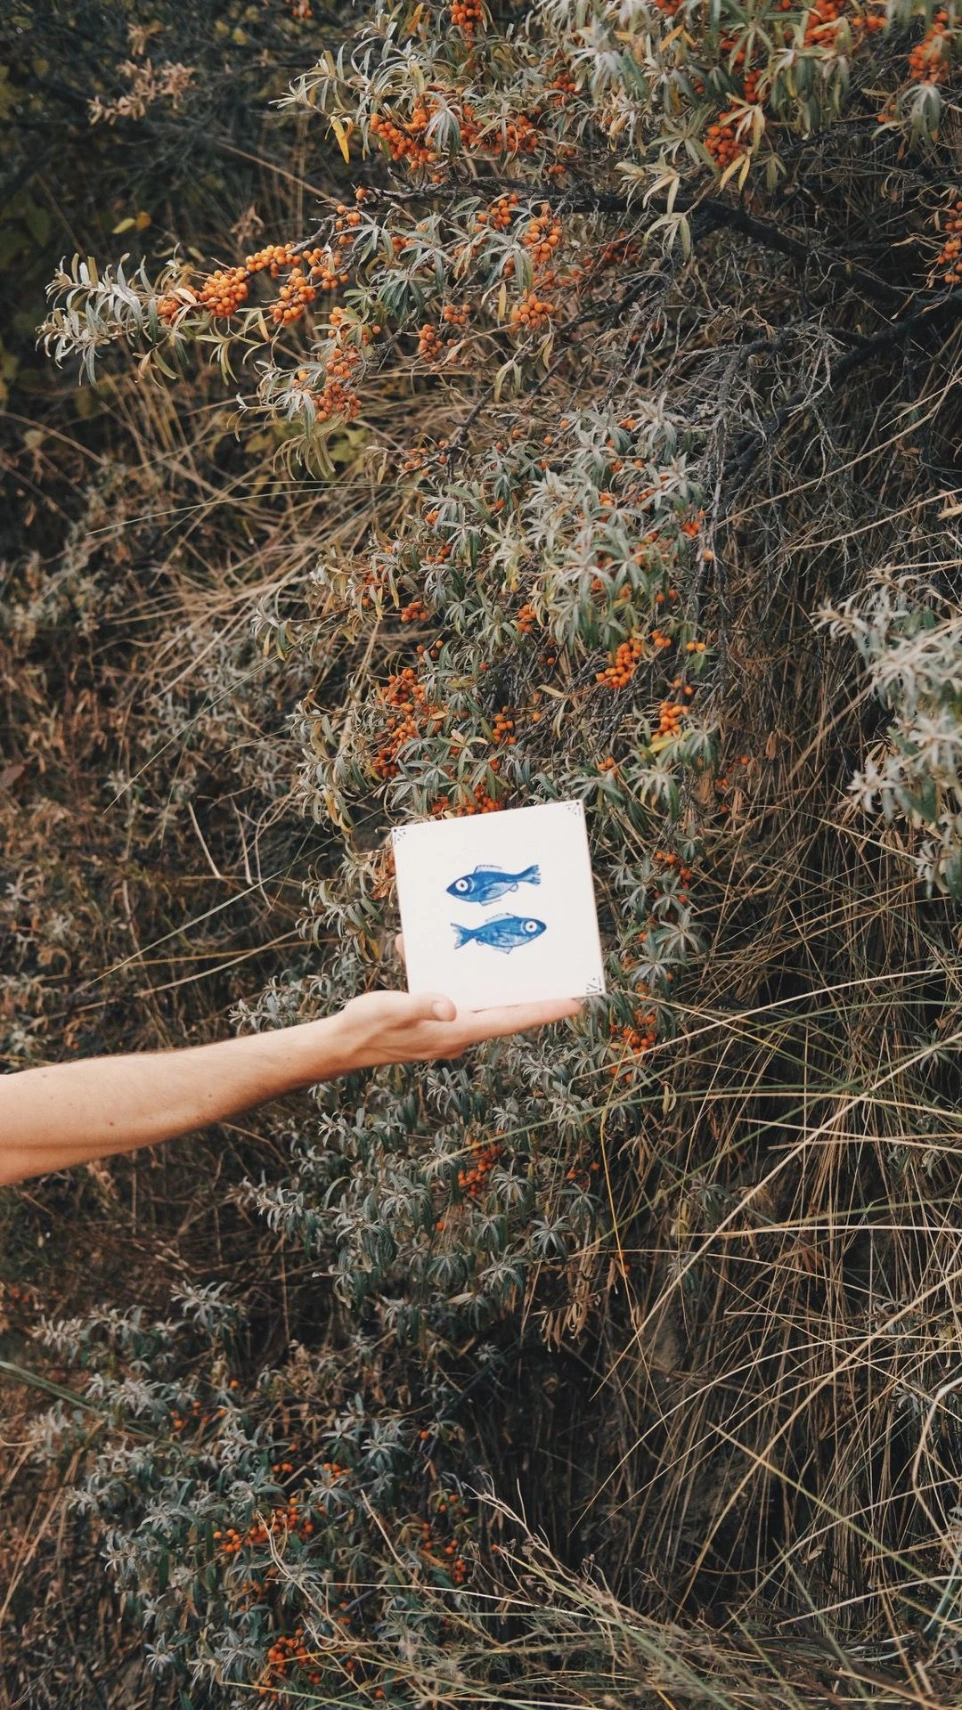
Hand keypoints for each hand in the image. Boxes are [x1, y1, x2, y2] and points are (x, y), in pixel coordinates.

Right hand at [334, 936, 580, 1067]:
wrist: (339, 1046)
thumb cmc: (367, 1028)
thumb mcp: (393, 1010)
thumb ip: (421, 1004)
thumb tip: (449, 1004)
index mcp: (455, 1032)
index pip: (510, 1021)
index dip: (544, 1010)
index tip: (575, 1002)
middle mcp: (456, 1033)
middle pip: (503, 1013)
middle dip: (530, 996)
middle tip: (561, 979)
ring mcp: (444, 1030)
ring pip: (478, 1002)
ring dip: (490, 982)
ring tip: (511, 960)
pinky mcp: (430, 1022)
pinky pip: (449, 997)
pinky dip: (446, 976)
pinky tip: (425, 952)